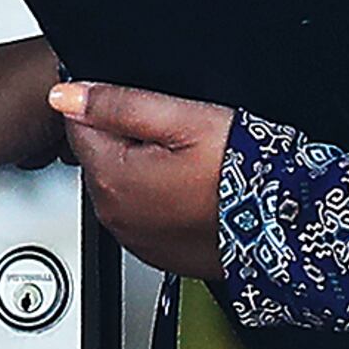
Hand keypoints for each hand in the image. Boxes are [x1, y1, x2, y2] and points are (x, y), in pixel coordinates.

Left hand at [52, 81, 237, 281]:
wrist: (285, 224)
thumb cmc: (240, 171)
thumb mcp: (182, 119)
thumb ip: (117, 104)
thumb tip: (64, 95)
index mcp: (109, 177)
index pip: (79, 125)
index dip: (112, 109)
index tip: (151, 113)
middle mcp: (112, 215)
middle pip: (100, 157)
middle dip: (127, 141)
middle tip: (179, 140)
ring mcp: (135, 239)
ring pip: (122, 186)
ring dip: (143, 171)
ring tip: (190, 167)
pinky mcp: (157, 253)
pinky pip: (144, 215)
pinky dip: (160, 201)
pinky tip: (193, 193)